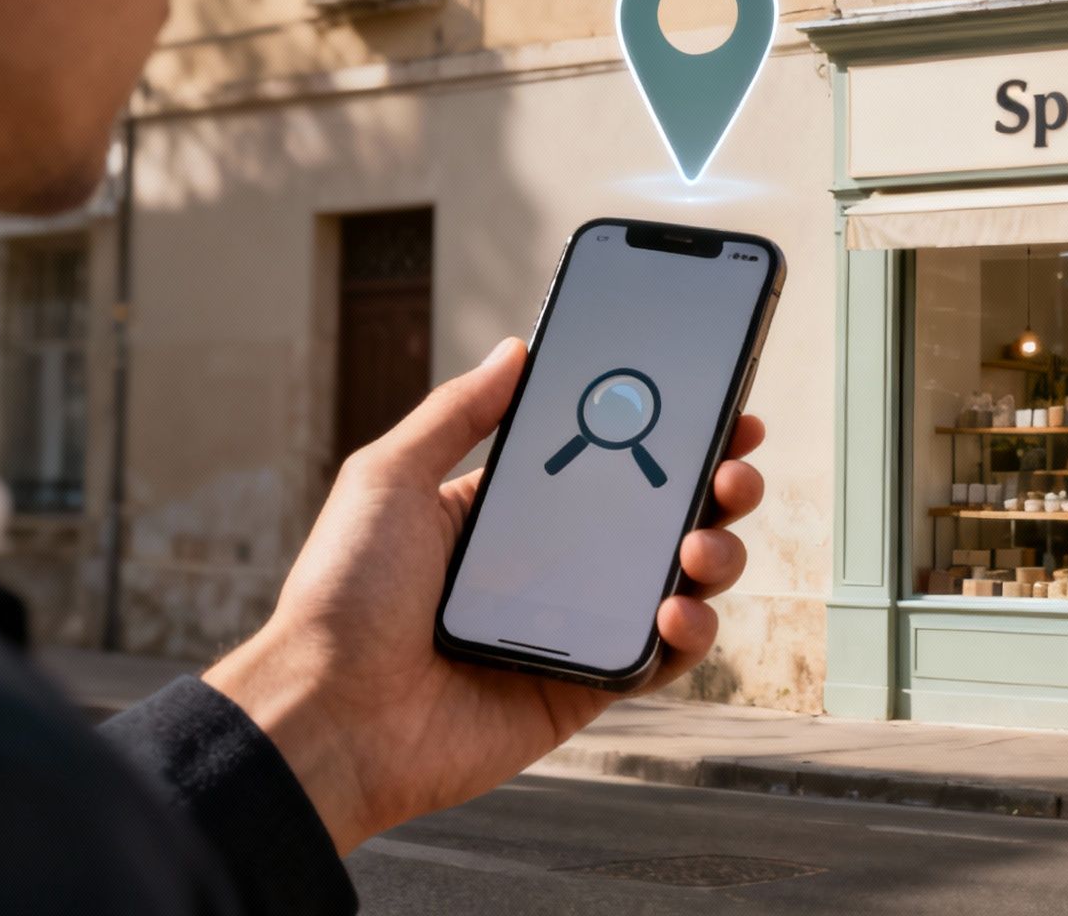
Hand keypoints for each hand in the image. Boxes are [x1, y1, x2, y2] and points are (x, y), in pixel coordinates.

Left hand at [202, 338, 762, 854]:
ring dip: (715, 553)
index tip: (717, 405)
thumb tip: (516, 348)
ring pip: (677, 581)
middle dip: (714, 484)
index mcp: (507, 511)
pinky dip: (689, 631)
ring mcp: (575, 626)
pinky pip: (662, 658)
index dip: (666, 433)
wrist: (332, 718)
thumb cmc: (343, 598)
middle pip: (660, 515)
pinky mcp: (586, 687)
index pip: (608, 461)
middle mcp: (552, 565)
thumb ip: (457, 413)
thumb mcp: (389, 479)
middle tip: (735, 466)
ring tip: (704, 543)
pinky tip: (677, 609)